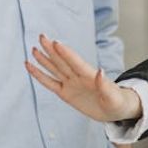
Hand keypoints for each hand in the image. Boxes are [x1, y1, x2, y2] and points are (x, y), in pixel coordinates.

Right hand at [25, 34, 141, 122]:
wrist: (114, 110)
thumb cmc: (117, 102)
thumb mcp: (114, 96)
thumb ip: (105, 85)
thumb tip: (100, 71)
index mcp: (89, 76)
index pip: (75, 62)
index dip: (66, 53)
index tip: (56, 42)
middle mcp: (78, 77)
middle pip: (62, 61)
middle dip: (51, 50)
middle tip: (42, 37)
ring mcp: (70, 84)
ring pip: (54, 69)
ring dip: (44, 59)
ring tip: (34, 49)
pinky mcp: (65, 93)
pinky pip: (49, 83)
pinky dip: (39, 75)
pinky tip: (30, 66)